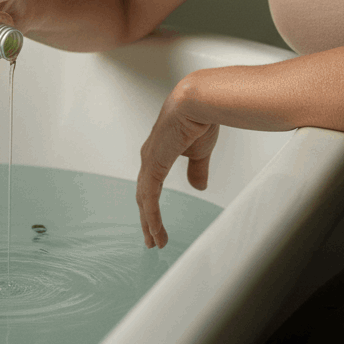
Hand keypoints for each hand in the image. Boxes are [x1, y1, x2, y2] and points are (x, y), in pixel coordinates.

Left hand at [136, 77, 218, 248]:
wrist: (200, 102)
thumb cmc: (199, 118)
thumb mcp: (199, 152)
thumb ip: (196, 169)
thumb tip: (198, 186)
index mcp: (159, 152)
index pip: (151, 185)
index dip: (152, 206)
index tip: (157, 225)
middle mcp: (150, 157)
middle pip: (143, 195)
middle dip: (146, 219)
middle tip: (151, 240)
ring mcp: (149, 160)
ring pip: (144, 199)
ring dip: (148, 222)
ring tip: (154, 241)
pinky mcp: (154, 164)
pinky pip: (149, 196)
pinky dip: (151, 216)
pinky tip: (155, 230)